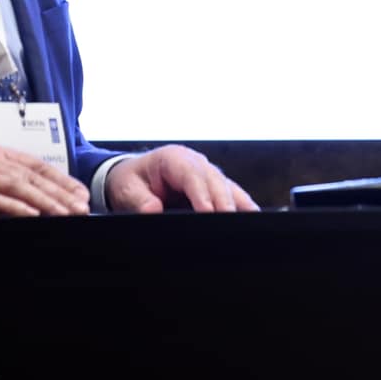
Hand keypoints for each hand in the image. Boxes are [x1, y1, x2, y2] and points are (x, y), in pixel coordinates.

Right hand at [0, 146, 89, 229]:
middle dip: (60, 193)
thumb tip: (40, 201)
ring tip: (64, 213)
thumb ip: (6, 184)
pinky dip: (15, 207)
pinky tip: (32, 216)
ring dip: (44, 200)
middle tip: (81, 208)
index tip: (82, 194)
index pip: (37, 166)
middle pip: (33, 176)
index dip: (61, 179)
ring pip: (18, 187)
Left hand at [105, 145, 257, 214]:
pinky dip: (242, 205)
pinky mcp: (214, 187)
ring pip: (228, 187)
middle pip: (214, 180)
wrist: (133, 177)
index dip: (201, 192)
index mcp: (173, 158)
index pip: (191, 174)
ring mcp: (207, 174)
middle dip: (223, 200)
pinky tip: (252, 218)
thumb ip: (140, 200)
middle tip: (229, 221)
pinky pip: (232, 195)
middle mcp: (195, 162)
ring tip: (249, 221)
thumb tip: (153, 210)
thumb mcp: (128, 190)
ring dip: (237, 203)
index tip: (207, 211)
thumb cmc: (132, 181)